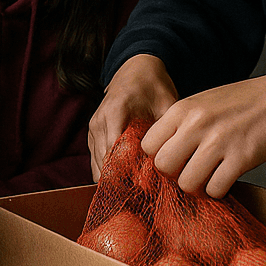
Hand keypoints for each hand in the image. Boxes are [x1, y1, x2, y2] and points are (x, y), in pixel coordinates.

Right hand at [88, 55, 177, 181]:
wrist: (136, 69)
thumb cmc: (153, 85)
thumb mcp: (167, 104)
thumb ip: (167, 131)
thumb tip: (171, 162)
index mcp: (115, 112)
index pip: (114, 152)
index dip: (128, 174)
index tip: (146, 188)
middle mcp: (99, 122)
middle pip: (103, 164)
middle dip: (122, 182)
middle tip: (144, 195)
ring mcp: (93, 129)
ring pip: (97, 167)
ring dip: (115, 179)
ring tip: (138, 191)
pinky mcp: (93, 135)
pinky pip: (98, 161)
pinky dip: (110, 172)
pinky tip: (129, 179)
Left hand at [141, 72, 265, 197]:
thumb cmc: (237, 104)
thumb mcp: (200, 104)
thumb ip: (178, 126)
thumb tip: (158, 156)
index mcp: (182, 110)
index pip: (147, 145)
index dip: (158, 157)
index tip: (173, 159)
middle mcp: (196, 125)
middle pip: (163, 166)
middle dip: (174, 175)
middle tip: (189, 171)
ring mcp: (219, 142)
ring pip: (187, 182)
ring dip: (197, 187)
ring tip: (207, 178)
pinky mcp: (241, 158)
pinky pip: (216, 188)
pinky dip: (218, 190)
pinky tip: (224, 179)